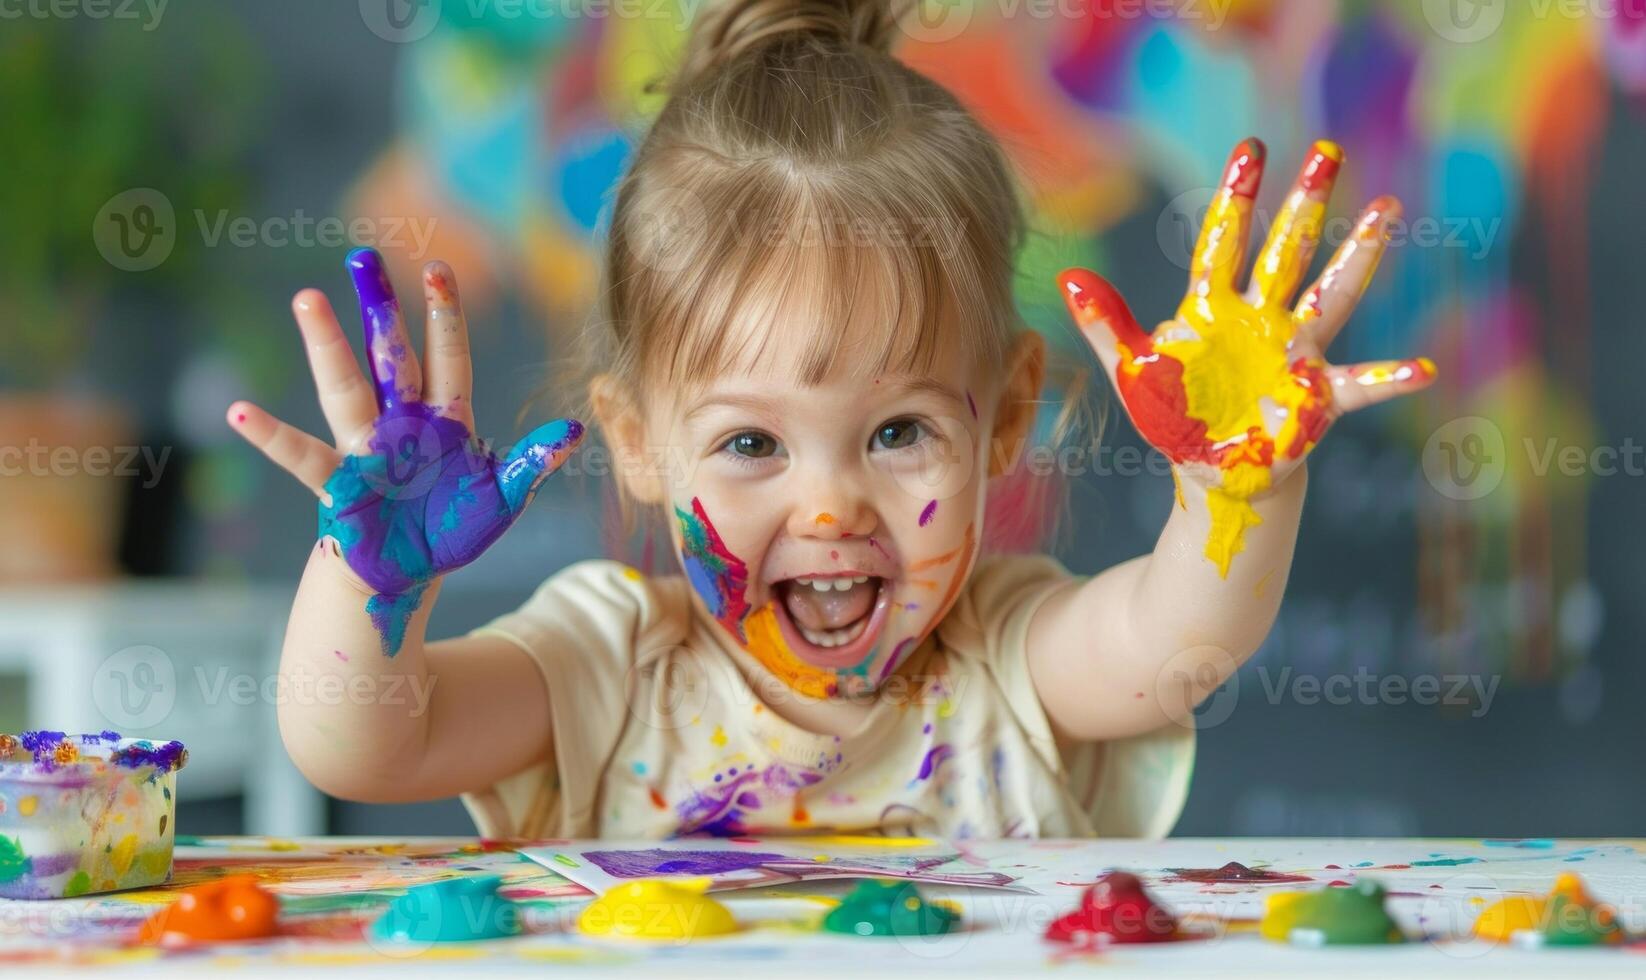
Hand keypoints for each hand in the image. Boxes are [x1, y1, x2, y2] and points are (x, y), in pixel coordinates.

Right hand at [229, 248, 583, 652]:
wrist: (408, 573)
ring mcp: (366, 450)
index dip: (444, 317)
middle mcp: (401, 424)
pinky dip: (272, 437)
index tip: (437, 270)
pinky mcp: (338, 484)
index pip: (447, 358)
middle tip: (361, 257)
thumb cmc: (452, 530)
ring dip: (328, 347)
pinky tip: (240, 413)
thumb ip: (531, 465)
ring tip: (307, 300)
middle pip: (390, 357)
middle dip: (380, 309)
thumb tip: (576, 432)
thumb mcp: (501, 500)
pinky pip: (302, 456)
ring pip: (346, 388)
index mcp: (445, 421)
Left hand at [1058, 138, 1434, 576]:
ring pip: (1332, 295)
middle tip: (1328, 151)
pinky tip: (1422, 368)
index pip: (1224, 242)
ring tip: (1386, 210)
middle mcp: (1263, 319)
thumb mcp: (1130, 372)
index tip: (1252, 148)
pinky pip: (1359, 385)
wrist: (1210, 470)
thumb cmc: (1173, 414)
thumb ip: (1104, 326)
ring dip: (1358, 256)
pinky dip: (1390, 378)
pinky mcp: (1317, 399)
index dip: (1237, 198)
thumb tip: (1068, 278)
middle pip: (1286, 252)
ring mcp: (1295, 354)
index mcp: (1215, 309)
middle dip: (1306, 204)